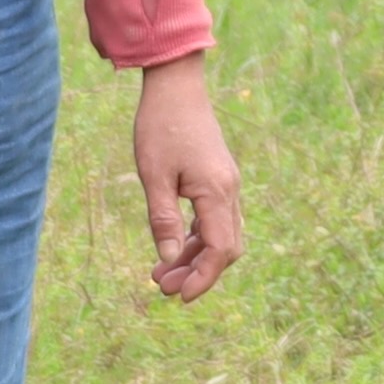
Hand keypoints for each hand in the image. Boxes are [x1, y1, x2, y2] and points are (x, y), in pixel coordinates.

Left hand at [133, 57, 244, 301]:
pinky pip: (214, 219)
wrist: (177, 86)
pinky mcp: (218, 178)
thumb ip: (162, 220)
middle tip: (164, 288)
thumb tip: (167, 261)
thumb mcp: (154, 175)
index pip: (220, 250)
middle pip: (226, 248)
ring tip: (161, 274)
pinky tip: (173, 247)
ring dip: (194, 257)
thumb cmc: (161, 126)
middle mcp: (229, 191)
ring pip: (220, 234)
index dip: (203, 278)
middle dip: (198, 273)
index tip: (180, 298)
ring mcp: (227, 184)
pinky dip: (196, 238)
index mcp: (217, 192)